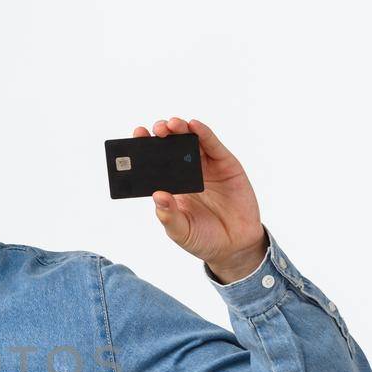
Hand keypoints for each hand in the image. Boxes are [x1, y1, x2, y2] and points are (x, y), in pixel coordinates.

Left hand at [133, 117, 265, 281]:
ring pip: (191, 140)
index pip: (153, 163)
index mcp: (171, 185)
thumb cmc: (204, 238)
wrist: (235, 246)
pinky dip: (204, 133)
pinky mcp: (225, 165)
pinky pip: (213, 145)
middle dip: (161, 134)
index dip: (145, 148)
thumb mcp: (181, 231)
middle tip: (155, 130)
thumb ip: (169, 216)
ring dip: (180, 129)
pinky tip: (194, 126)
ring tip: (171, 124)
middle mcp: (186, 172)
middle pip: (171, 146)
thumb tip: (157, 196)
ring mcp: (206, 166)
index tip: (137, 137)